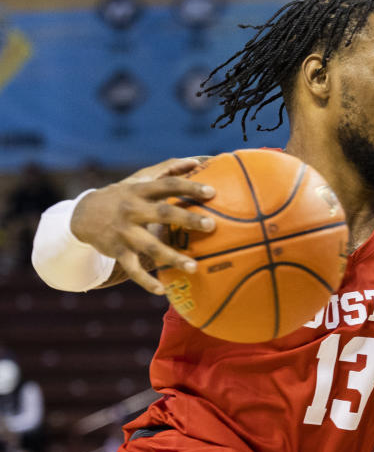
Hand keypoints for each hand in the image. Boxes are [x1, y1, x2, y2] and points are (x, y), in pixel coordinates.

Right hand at [70, 157, 215, 293]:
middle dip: (187, 219)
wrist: (83, 215)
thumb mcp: (140, 179)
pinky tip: (162, 291)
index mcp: (140, 190)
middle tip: (212, 225)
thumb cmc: (124, 195)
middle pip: (162, 213)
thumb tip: (198, 160)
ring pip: (150, 246)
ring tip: (194, 267)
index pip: (168, 185)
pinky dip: (145, 281)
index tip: (212, 192)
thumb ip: (168, 169)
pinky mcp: (118, 251)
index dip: (189, 186)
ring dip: (172, 257)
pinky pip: (132, 269)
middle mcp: (132, 210)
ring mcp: (124, 232)